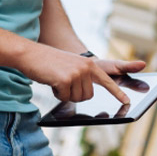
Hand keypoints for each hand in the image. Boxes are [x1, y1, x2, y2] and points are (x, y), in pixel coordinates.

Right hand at [21, 46, 144, 103]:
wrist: (29, 54)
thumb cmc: (47, 62)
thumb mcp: (70, 65)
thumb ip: (82, 76)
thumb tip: (87, 94)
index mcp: (89, 64)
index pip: (107, 81)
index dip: (117, 93)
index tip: (126, 101)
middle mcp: (86, 68)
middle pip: (87, 96)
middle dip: (74, 94)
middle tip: (63, 82)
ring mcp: (76, 74)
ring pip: (76, 98)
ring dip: (65, 94)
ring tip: (56, 79)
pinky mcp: (66, 80)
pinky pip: (64, 98)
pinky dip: (57, 94)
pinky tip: (51, 81)